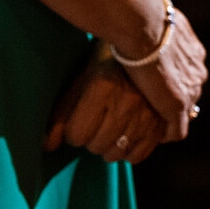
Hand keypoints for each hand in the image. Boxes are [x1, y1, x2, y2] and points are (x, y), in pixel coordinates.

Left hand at [45, 46, 164, 163]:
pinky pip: (139, 156)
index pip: (76, 134)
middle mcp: (127, 100)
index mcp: (102, 86)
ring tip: (108, 129)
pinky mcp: (163, 124)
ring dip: (107, 147)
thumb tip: (47, 146)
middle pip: (95, 146)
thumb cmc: (104, 68)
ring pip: (116, 153)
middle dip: (89, 139)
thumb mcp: (79, 83)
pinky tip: (124, 139)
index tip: (77, 122)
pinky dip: (128, 153)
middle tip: (94, 124)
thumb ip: (60, 115)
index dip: (72, 132)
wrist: (147, 52)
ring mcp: (148, 113)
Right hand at [116, 9, 206, 141]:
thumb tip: (143, 13)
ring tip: (151, 127)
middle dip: (174, 102)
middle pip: (190, 93)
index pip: (188, 73)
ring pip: (185, 113)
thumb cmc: (138, 13)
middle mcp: (196, 71)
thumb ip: (155, 24)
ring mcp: (189, 89)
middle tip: (154, 108)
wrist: (140, 21)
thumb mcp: (154, 15)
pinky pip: (175, 130)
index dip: (173, 82)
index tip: (158, 86)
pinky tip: (150, 136)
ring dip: (169, 120)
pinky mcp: (176, 105)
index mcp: (193, 51)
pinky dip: (165, 135)